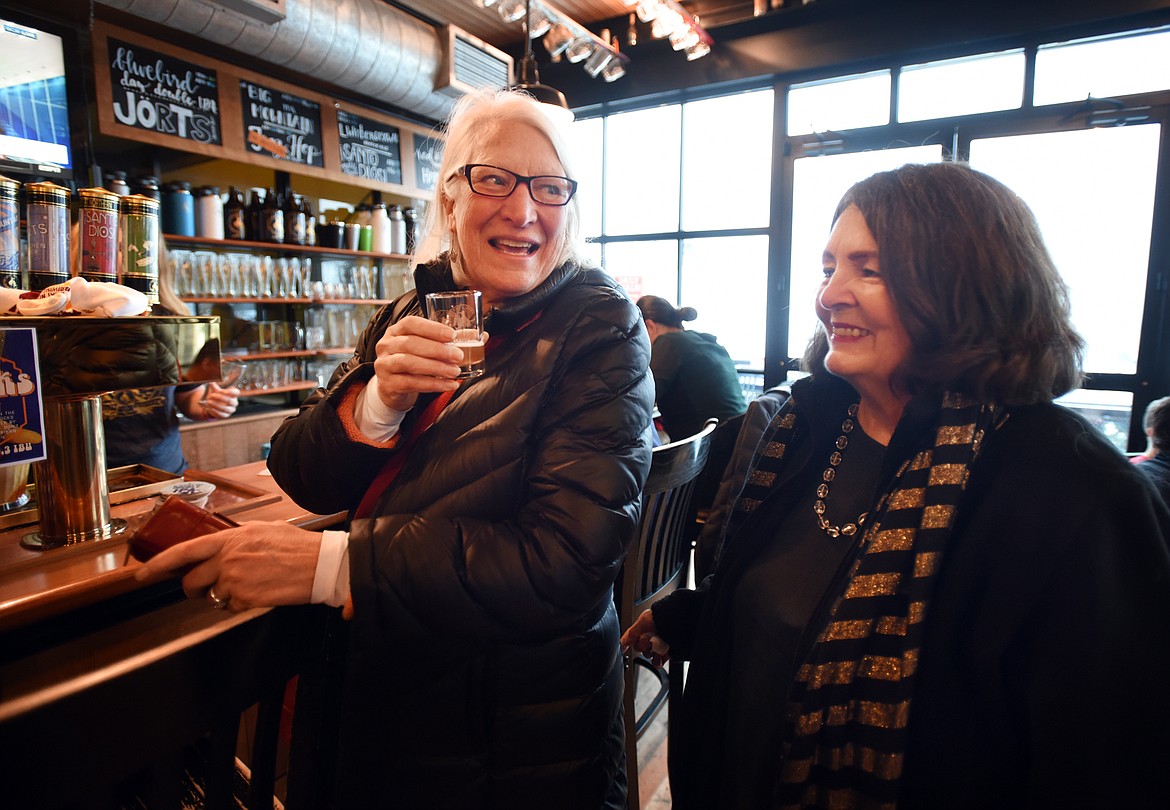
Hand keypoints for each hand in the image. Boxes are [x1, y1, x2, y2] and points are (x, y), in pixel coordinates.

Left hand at [134, 521, 321, 611]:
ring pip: (212, 597)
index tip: (141, 575)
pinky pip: (229, 608)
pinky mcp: (246, 599)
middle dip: (194, 589)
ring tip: (249, 585)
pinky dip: (239, 605)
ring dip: (223, 596)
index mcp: (231, 538)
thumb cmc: (297, 546)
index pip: (184, 551)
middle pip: (192, 581)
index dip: (158, 564)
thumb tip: (220, 547)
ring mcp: (236, 580)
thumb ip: (236, 539)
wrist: (321, 564)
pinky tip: (258, 593)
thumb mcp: (263, 530)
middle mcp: (228, 558)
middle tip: (204, 589)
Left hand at [200, 382, 239, 419]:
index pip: (236, 393)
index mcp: (234, 395)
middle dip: (220, 398)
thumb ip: (214, 386)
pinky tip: (209, 409)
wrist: (214, 405)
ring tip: (208, 402)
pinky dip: (215, 412)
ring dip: (216, 405)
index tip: (221, 390)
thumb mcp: (215, 390)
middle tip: (211, 395)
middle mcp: (234, 403)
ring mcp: (230, 410)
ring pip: (225, 409)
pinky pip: (221, 415)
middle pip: (230, 401)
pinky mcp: (225, 415)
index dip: (230, 392)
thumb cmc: (217, 396)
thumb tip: (211, 382)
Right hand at [371, 315, 465, 411]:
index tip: (452, 335)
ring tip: (455, 371)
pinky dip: (433, 384)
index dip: (432, 328)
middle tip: (458, 355)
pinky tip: (449, 385)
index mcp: (396, 331)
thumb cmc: (413, 363)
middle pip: (411, 343)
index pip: (411, 323)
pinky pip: (411, 383)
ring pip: (409, 362)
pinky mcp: (388, 384)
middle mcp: (386, 345)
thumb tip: (483, 336)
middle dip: (438, 349)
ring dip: (436, 367)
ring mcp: (384, 364)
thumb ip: (449, 342)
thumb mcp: (425, 348)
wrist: (392, 388)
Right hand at [621, 608, 669, 666]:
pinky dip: (658, 661)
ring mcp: (659, 646)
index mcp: (645, 628)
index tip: (637, 639)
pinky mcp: (667, 653)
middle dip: (644, 645)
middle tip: (650, 639)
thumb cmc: (662, 617)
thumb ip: (630, 633)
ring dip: (651, 654)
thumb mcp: (643, 621)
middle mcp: (652, 636)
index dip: (634, 640)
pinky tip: (659, 656)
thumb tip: (622, 643)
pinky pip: (657, 662)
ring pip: (648, 656)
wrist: (679, 623)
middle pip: (640, 648)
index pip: (634, 639)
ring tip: (656, 648)